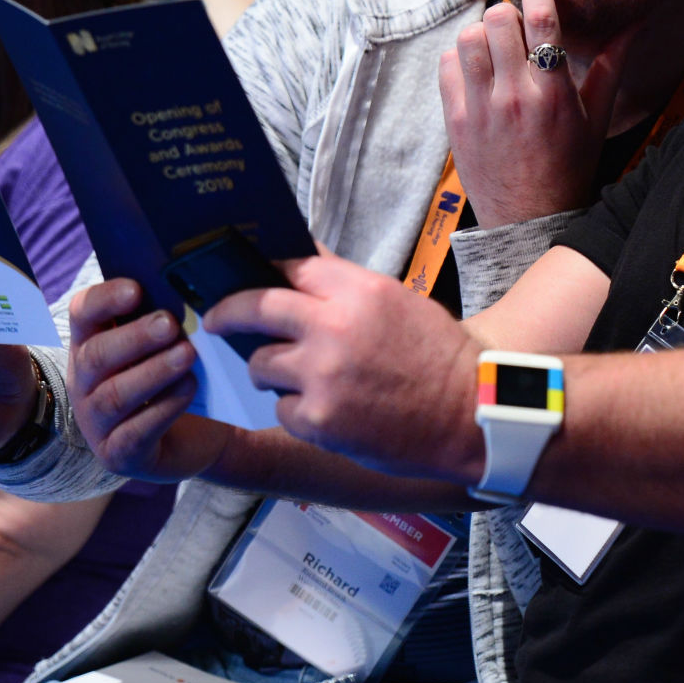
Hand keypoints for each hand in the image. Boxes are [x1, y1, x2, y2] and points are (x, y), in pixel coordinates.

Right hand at [67, 278, 231, 481]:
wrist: (197, 437)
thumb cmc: (177, 378)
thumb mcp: (169, 345)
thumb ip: (167, 316)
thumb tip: (189, 281)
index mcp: (92, 345)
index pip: (84, 314)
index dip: (105, 300)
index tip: (136, 289)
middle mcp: (84, 383)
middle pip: (96, 355)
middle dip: (133, 338)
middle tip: (169, 323)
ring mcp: (97, 422)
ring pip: (114, 395)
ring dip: (152, 372)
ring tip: (186, 355)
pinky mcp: (118, 454)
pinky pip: (135, 432)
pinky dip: (164, 409)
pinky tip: (188, 389)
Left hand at [203, 252, 484, 484]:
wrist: (470, 415)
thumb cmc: (439, 356)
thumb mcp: (399, 302)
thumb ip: (347, 287)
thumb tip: (300, 263)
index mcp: (361, 291)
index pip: (291, 268)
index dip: (267, 274)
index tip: (249, 282)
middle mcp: (335, 327)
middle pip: (254, 307)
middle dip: (226, 313)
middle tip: (213, 321)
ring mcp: (323, 375)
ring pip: (260, 364)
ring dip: (271, 370)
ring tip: (299, 379)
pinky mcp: (317, 419)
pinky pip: (280, 408)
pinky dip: (296, 410)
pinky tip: (328, 411)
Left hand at [439, 0, 624, 225]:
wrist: (529, 218)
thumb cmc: (571, 164)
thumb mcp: (597, 115)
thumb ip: (613, 63)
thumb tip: (637, 21)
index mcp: (554, 93)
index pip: (542, 21)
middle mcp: (514, 97)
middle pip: (498, 20)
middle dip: (508, 12)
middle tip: (519, 26)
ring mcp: (479, 109)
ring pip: (468, 38)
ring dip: (484, 34)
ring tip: (499, 51)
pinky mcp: (454, 120)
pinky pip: (447, 65)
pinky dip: (461, 58)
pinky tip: (479, 72)